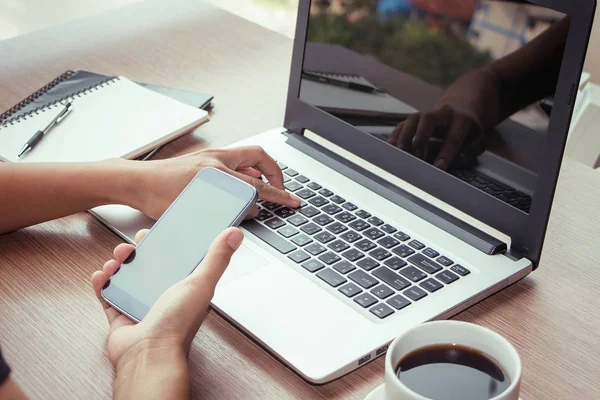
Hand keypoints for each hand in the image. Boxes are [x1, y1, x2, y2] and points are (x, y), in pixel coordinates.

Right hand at [91, 228, 242, 398]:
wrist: (148, 354)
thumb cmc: (177, 324)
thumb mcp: (201, 283)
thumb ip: (216, 257)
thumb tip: (234, 234)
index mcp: (185, 287)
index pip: (176, 259)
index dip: (166, 244)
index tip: (157, 232)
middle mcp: (164, 296)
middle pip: (148, 266)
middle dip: (137, 252)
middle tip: (130, 246)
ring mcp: (141, 306)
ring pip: (127, 278)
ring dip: (118, 265)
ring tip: (115, 260)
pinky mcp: (122, 316)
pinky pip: (109, 295)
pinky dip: (103, 284)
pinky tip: (101, 275)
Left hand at [129, 146, 299, 219]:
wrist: (136, 182)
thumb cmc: (157, 196)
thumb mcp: (197, 210)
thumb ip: (229, 210)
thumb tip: (251, 210)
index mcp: (218, 172)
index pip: (259, 185)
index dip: (280, 195)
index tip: (292, 201)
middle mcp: (216, 159)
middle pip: (259, 156)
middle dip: (274, 172)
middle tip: (278, 189)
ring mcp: (210, 156)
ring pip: (246, 158)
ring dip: (257, 172)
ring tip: (259, 190)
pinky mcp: (203, 159)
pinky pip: (232, 162)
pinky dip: (242, 172)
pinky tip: (237, 188)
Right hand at [388, 104, 485, 169]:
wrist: (459, 106)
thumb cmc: (467, 129)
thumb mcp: (478, 137)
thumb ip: (474, 149)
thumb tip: (461, 158)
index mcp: (461, 119)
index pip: (453, 137)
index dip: (446, 152)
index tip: (439, 167)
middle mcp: (442, 113)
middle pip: (429, 119)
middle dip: (422, 137)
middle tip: (418, 156)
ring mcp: (426, 114)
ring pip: (413, 120)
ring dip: (405, 136)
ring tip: (400, 152)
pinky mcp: (415, 119)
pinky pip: (403, 124)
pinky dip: (396, 135)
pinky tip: (391, 146)